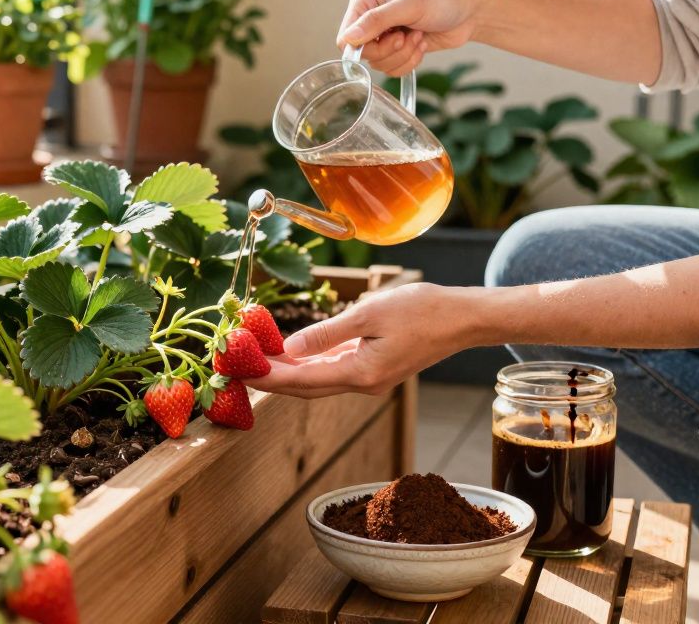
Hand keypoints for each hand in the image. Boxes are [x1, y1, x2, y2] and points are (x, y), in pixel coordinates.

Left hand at [245, 283, 471, 398]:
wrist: (461, 318)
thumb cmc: (421, 310)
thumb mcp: (369, 314)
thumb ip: (326, 333)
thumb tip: (289, 347)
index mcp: (360, 373)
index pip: (301, 380)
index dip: (268, 377)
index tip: (239, 372)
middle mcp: (363, 384)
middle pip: (305, 387)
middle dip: (271, 379)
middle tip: (237, 369)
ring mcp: (369, 380)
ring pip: (318, 381)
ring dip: (288, 373)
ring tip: (256, 361)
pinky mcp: (374, 370)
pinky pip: (333, 372)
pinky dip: (309, 365)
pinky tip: (291, 356)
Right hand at [336, 0, 481, 75]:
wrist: (467, 13)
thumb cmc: (442, 0)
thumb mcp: (410, 6)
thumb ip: (377, 21)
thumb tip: (348, 38)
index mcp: (364, 2)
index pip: (346, 38)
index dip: (366, 46)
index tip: (394, 36)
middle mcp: (369, 20)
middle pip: (362, 55)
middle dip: (391, 51)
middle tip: (408, 36)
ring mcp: (382, 37)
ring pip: (379, 65)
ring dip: (404, 55)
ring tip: (418, 36)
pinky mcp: (396, 51)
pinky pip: (392, 70)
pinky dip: (410, 62)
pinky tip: (421, 44)